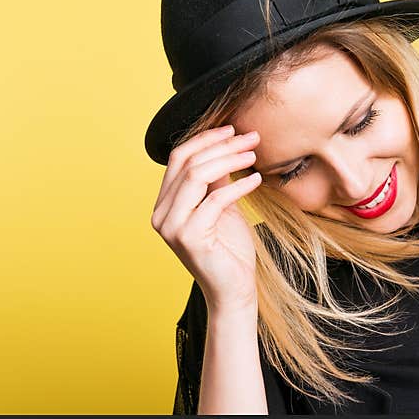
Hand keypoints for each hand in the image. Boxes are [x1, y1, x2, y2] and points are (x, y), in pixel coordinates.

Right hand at [151, 125, 262, 313]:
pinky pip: (215, 200)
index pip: (178, 158)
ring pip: (197, 175)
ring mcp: (172, 227)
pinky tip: (257, 180)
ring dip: (229, 159)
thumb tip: (225, 144)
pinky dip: (238, 185)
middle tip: (251, 137)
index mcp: (164, 204)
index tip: (233, 128)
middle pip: (187, 163)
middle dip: (222, 145)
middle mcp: (161, 214)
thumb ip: (216, 179)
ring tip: (253, 154)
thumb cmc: (229, 249)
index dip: (205, 139)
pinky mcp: (189, 238)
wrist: (233, 290)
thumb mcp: (222, 206)